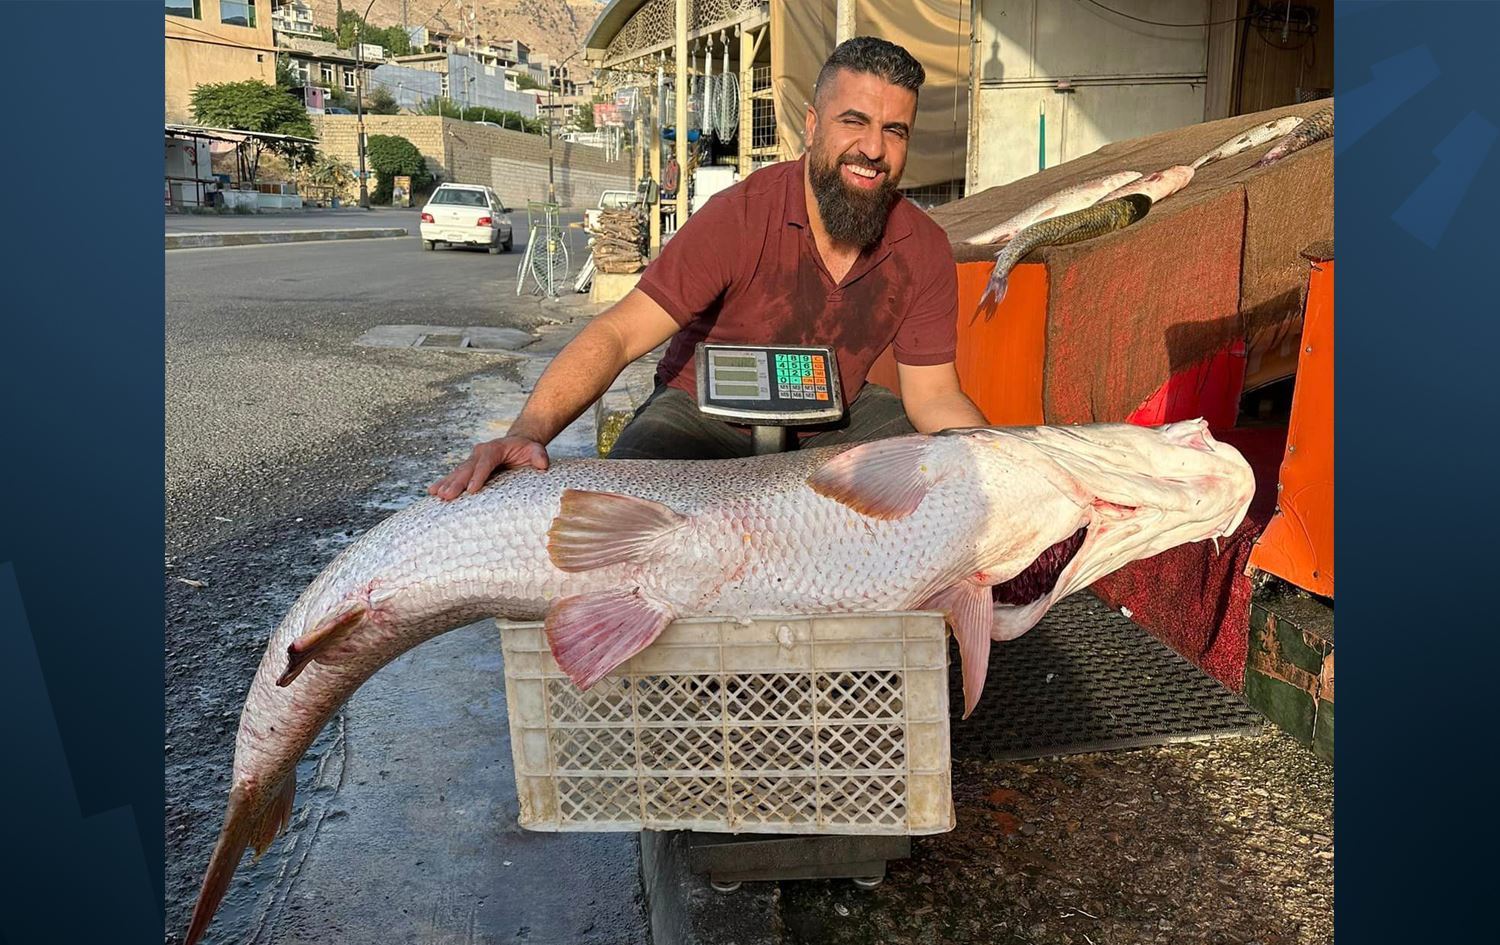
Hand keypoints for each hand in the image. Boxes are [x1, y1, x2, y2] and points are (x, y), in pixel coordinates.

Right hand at [429, 436, 549, 500]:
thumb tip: (542, 464)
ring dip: (447, 484)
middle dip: (457, 483)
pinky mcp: (469, 469)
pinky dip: (444, 483)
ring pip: (458, 473)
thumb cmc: (527, 450)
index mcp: (494, 449)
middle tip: (447, 496)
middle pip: (467, 469)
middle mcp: (480, 453)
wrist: (518, 444)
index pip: (486, 463)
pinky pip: (455, 476)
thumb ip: (539, 455)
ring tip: (436, 495)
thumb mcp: (536, 450)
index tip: (472, 490)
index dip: (478, 476)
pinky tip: (433, 492)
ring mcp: (472, 461)